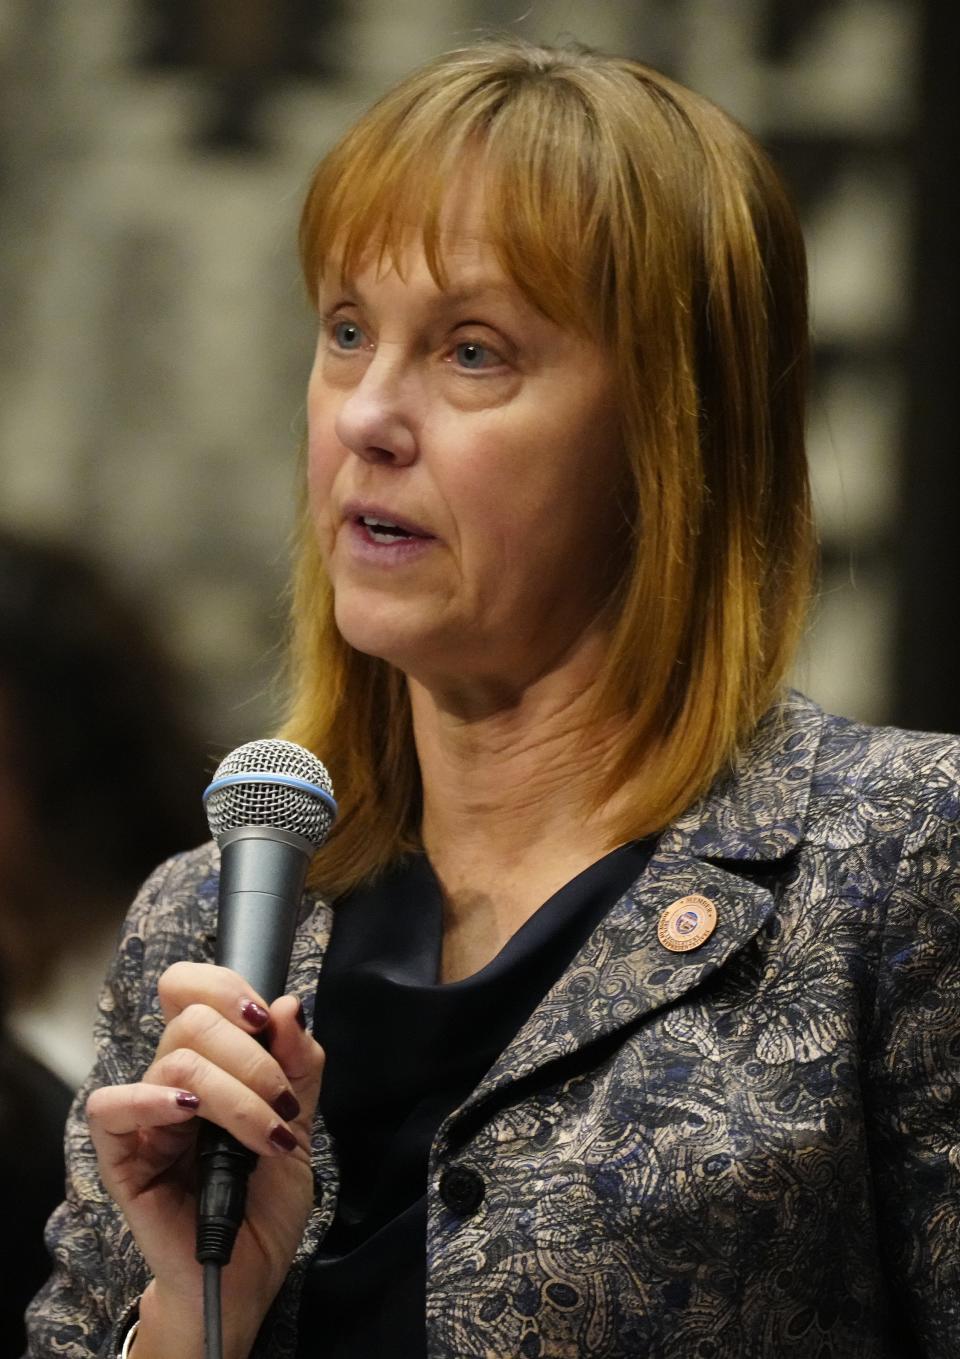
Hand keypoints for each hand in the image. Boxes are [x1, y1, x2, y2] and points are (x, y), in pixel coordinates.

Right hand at [86, 962, 323, 1358]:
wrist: (253, 1268)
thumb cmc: (268, 1196)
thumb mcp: (300, 1119)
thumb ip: (299, 1062)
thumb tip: (288, 1005)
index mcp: (210, 1059)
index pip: (191, 988)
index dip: (227, 988)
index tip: (269, 1020)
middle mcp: (173, 1078)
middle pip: (192, 1019)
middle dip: (252, 1056)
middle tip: (282, 1104)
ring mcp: (146, 1116)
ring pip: (175, 1060)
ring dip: (236, 1093)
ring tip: (266, 1135)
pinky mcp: (123, 1157)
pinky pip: (111, 1108)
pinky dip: (152, 1098)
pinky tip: (189, 1112)